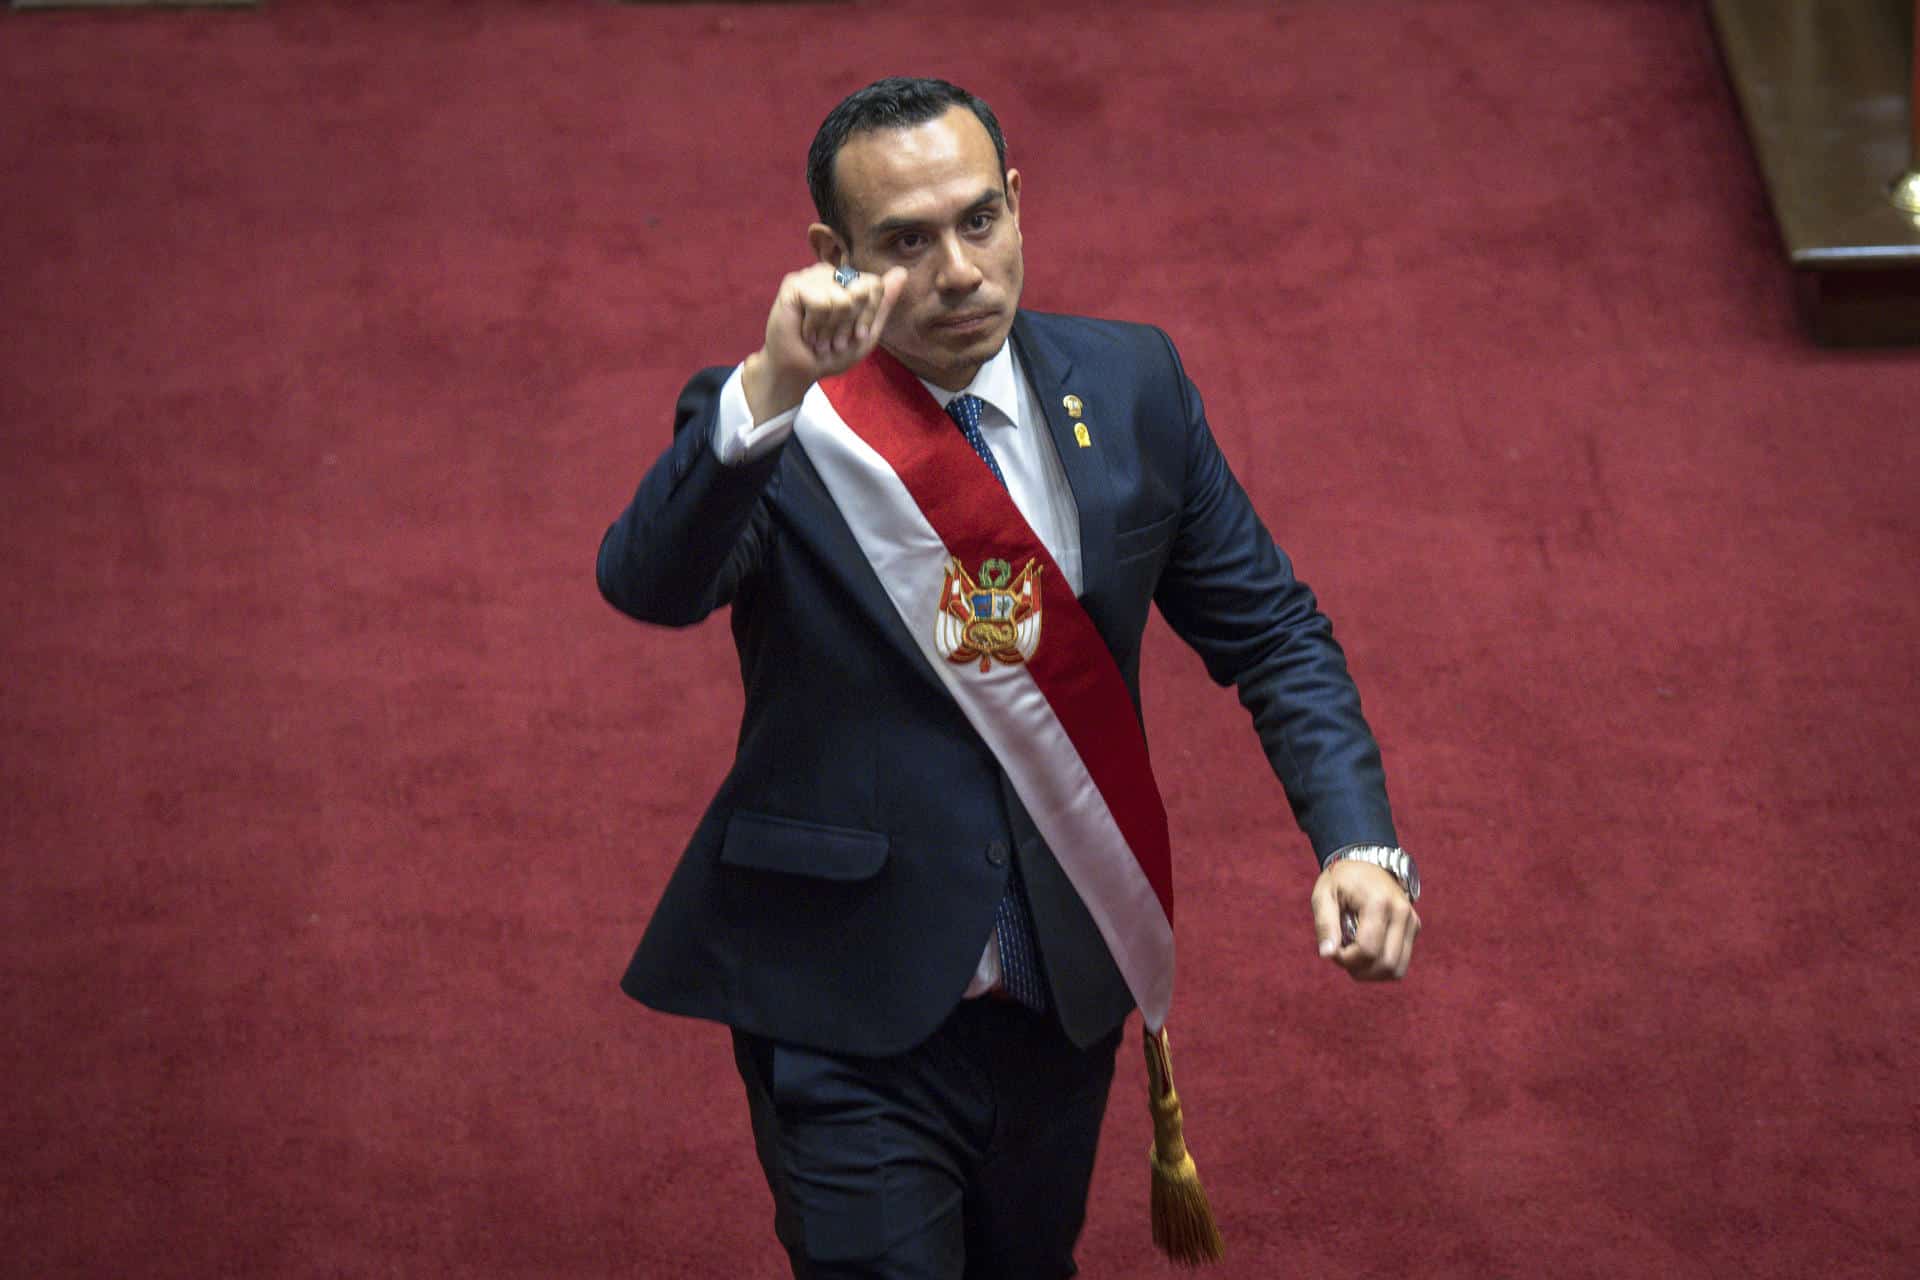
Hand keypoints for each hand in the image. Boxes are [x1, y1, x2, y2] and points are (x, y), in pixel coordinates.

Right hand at [741, 263, 906, 420]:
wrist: (801, 370)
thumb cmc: (832, 353)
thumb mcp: (867, 333)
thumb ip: (883, 303)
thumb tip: (902, 271)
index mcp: (847, 280)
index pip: (875, 285)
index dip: (868, 316)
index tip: (855, 335)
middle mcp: (830, 273)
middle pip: (861, 291)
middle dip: (849, 323)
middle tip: (832, 338)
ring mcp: (811, 276)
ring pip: (842, 299)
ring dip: (831, 328)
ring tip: (818, 337)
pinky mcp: (794, 284)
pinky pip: (822, 303)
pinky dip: (816, 325)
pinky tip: (805, 331)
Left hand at [1311, 859, 1419, 980]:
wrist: (1366, 862)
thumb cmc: (1341, 879)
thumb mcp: (1323, 895)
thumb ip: (1325, 924)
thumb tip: (1327, 954)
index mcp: (1379, 902)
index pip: (1367, 950)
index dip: (1346, 959)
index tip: (1332, 949)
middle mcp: (1402, 913)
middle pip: (1385, 964)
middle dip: (1359, 969)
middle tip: (1342, 954)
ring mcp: (1412, 921)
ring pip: (1396, 970)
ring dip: (1371, 972)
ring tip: (1353, 954)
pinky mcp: (1415, 928)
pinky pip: (1400, 963)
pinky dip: (1381, 967)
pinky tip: (1365, 953)